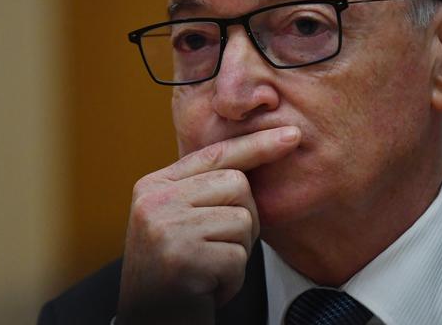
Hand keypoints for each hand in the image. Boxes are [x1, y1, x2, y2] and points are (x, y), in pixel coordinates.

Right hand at [116, 126, 300, 324]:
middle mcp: (156, 201)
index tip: (292, 135)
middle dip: (244, 218)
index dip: (257, 145)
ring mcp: (167, 229)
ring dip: (237, 252)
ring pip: (243, 220)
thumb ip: (203, 190)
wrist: (149, 323)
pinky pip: (238, 257)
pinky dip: (231, 279)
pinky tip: (206, 288)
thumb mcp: (178, 221)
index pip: (215, 155)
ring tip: (208, 269)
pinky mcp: (182, 260)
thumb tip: (257, 155)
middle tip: (220, 248)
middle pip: (237, 184)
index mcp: (154, 185)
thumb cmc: (174, 273)